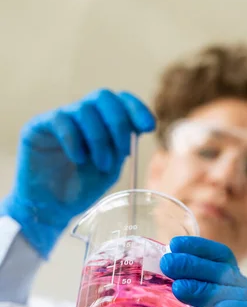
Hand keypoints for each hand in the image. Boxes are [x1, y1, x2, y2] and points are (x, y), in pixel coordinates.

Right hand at [0, 89, 154, 257]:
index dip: (136, 108)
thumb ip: (122, 146)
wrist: (52, 209)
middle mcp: (81, 114)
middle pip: (104, 97)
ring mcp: (60, 118)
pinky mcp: (38, 126)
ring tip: (101, 164)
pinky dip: (75, 140)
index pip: (121, 100)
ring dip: (99, 138)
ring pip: (85, 109)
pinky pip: (61, 120)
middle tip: (123, 151)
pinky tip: (78, 159)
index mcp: (102, 120)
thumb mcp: (111, 166)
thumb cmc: (82, 187)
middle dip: (119, 123)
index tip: (149, 126)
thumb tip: (138, 128)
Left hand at [160, 237, 246, 306]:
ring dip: (209, 287)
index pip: (217, 260)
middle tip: (168, 263)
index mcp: (228, 293)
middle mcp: (246, 297)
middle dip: (194, 264)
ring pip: (238, 290)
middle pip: (223, 269)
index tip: (172, 246)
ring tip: (181, 288)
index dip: (197, 250)